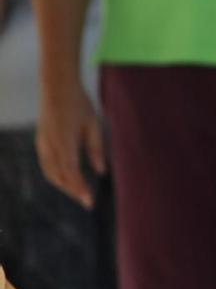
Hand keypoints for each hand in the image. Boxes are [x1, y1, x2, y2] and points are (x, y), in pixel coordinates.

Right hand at [36, 79, 104, 208]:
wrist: (56, 86)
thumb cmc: (78, 104)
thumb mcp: (92, 125)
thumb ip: (96, 149)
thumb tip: (101, 171)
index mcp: (64, 142)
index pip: (72, 172)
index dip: (80, 189)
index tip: (89, 202)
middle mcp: (50, 146)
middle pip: (59, 177)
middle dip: (72, 190)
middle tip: (87, 202)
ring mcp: (42, 144)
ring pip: (50, 172)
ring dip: (63, 185)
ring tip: (78, 192)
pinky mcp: (41, 141)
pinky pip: (46, 164)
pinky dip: (56, 175)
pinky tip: (67, 178)